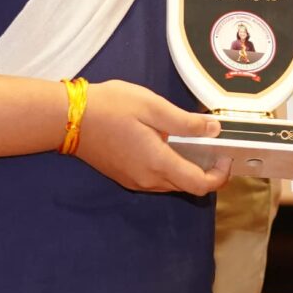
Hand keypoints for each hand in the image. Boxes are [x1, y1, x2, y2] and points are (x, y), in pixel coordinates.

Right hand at [71, 81, 230, 195]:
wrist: (68, 117)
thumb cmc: (111, 107)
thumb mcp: (153, 106)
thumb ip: (186, 121)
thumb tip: (214, 130)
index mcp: (158, 164)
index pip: (200, 185)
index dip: (220, 175)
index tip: (224, 154)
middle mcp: (148, 180)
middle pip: (187, 186)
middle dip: (205, 170)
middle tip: (211, 143)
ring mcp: (134, 181)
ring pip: (171, 183)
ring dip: (186, 168)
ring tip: (189, 140)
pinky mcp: (124, 177)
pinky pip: (156, 179)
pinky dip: (169, 167)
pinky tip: (166, 144)